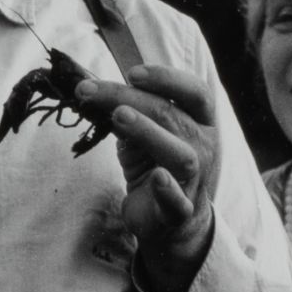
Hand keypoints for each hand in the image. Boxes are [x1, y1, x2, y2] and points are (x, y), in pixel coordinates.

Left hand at [76, 64, 218, 291]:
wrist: (168, 219)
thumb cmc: (155, 163)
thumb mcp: (142, 131)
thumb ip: (126, 108)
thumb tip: (90, 87)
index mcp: (199, 121)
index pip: (194, 91)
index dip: (166, 78)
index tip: (131, 72)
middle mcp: (203, 146)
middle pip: (170, 115)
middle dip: (128, 98)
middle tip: (89, 90)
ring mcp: (194, 179)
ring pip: (180, 154)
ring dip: (149, 132)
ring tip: (120, 117)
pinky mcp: (179, 210)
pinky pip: (178, 202)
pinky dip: (169, 190)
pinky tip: (157, 178)